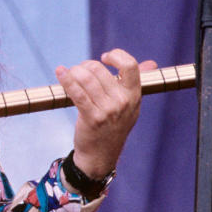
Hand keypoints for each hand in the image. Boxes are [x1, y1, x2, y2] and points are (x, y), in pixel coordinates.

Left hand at [54, 49, 156, 177]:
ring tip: (70, 73)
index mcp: (134, 95)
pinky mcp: (92, 118)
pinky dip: (66, 79)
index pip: (130, 65)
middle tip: (80, 71)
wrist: (101, 155)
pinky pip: (77, 92)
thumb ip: (135, 84)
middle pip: (100, 70)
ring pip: (87, 79)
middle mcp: (123, 102)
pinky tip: (60, 72)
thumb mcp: (130, 106)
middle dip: (85, 66)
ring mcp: (108, 111)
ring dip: (74, 71)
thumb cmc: (114, 126)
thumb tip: (151, 64)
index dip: (116, 55)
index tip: (104, 58)